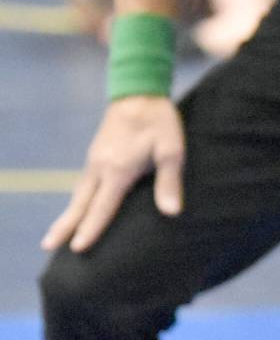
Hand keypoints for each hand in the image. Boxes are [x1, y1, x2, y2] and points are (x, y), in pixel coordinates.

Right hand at [41, 96, 184, 252]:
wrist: (139, 90)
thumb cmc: (159, 121)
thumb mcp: (171, 149)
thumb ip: (169, 181)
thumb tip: (172, 212)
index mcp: (117, 170)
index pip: (102, 207)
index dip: (90, 229)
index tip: (77, 249)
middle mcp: (100, 167)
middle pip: (80, 203)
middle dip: (65, 226)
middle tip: (47, 247)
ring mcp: (95, 159)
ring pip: (79, 192)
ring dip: (69, 213)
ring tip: (58, 233)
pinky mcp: (96, 151)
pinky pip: (83, 181)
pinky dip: (78, 197)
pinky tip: (79, 203)